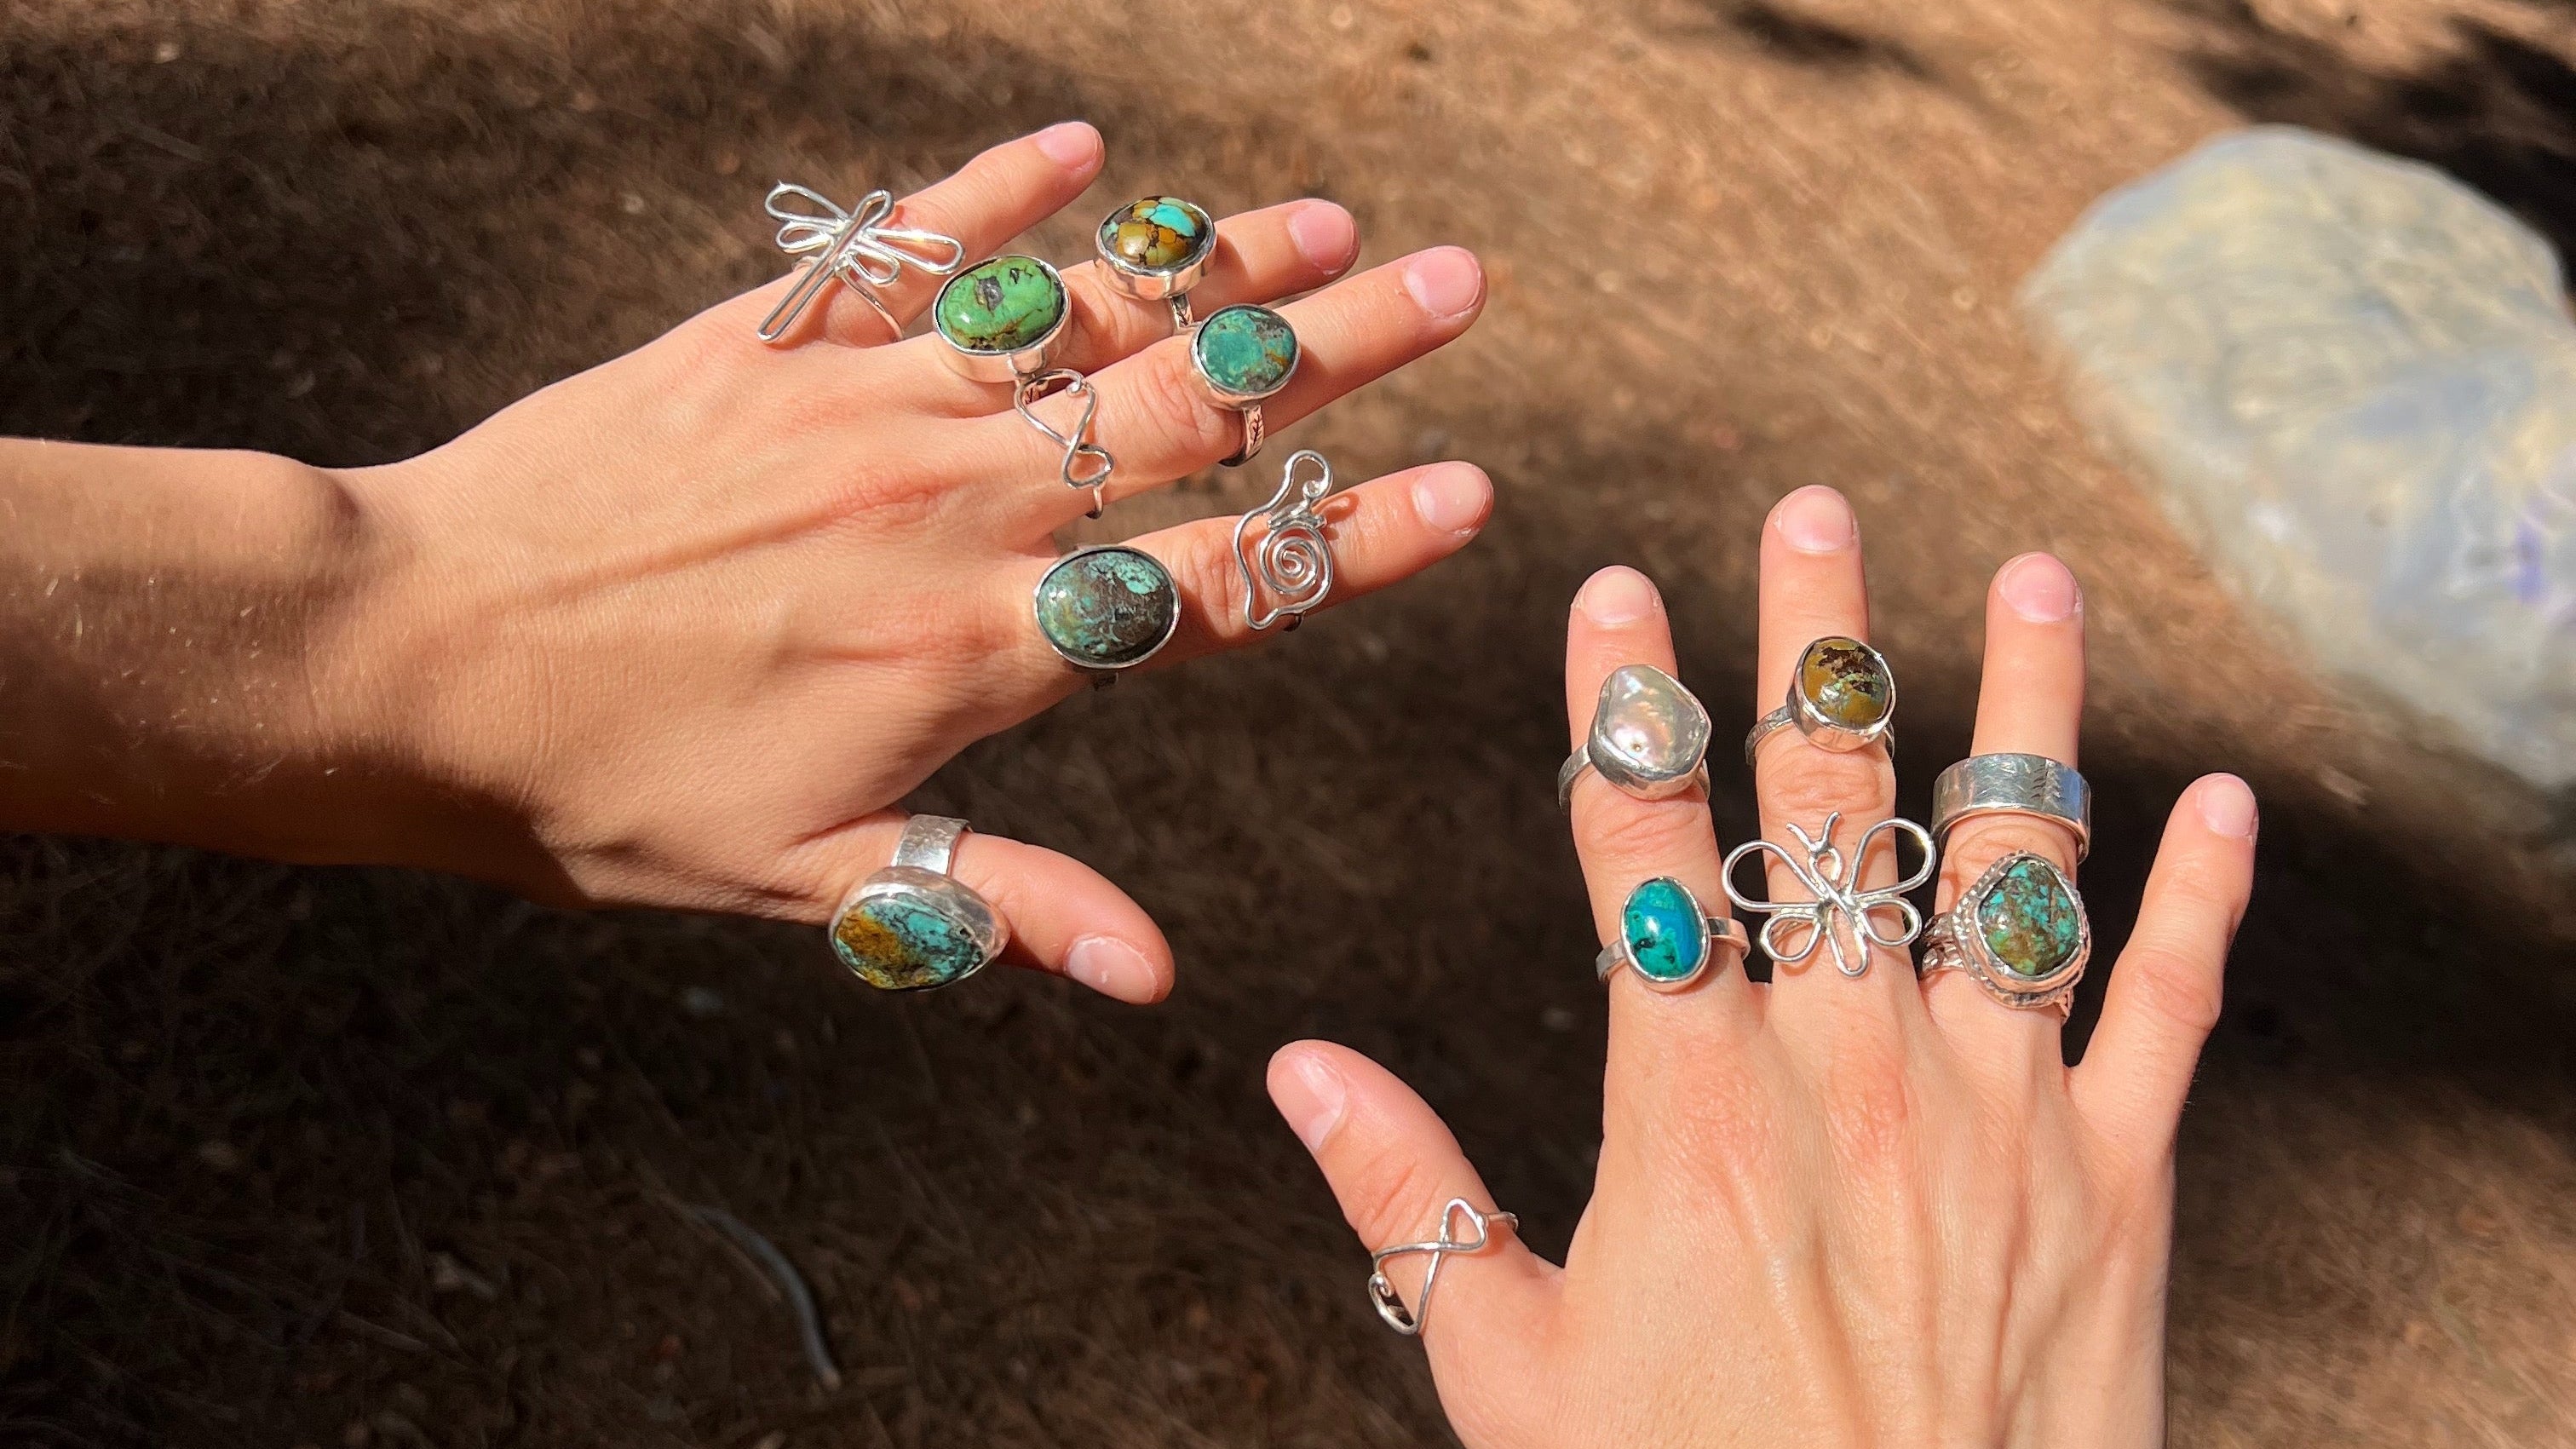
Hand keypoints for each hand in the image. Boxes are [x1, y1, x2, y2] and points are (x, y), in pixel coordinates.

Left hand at [7, 123, 1492, 1003]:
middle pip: (1184, 415)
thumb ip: (995, 898)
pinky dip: (1000, 194)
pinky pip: (913, 247)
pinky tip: (1086, 150)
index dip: (1357, 541)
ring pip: (1078, 319)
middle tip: (1464, 285)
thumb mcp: (811, 880)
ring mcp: (863, 406)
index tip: (1474, 488)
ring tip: (1328, 218)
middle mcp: (948, 510)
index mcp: (976, 652)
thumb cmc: (606, 792)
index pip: (1216, 585)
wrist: (404, 660)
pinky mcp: (768, 336)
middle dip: (1339, 348)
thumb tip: (1156, 974)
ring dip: (1212, 264)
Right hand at [1267, 486, 2255, 1444]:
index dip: (1624, 701)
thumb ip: (1408, 1198)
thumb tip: (1296, 1067)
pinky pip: (2169, 1006)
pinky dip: (2201, 896)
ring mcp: (2002, 1116)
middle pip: (1830, 807)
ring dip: (2028, 709)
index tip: (1615, 585)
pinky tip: (2219, 794)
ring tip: (2033, 577)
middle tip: (1812, 512)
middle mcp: (1854, 1072)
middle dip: (1817, 646)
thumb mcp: (1508, 1372)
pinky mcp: (2122, 1185)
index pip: (1643, 849)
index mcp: (1692, 1108)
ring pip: (2016, 862)